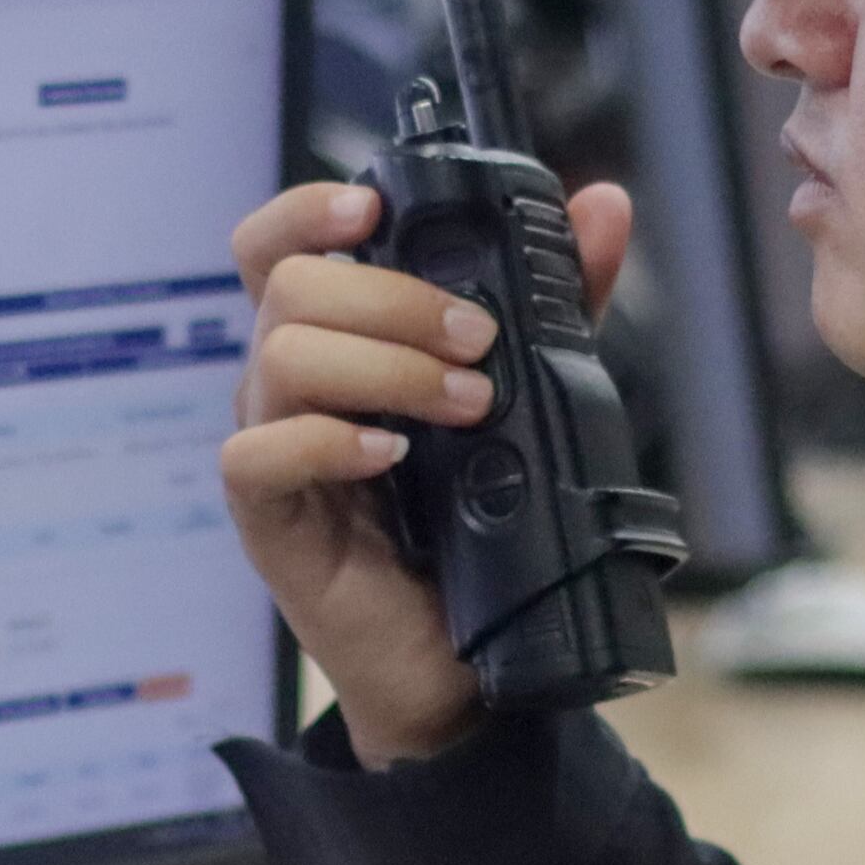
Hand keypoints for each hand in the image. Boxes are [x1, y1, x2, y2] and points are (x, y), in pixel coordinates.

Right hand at [218, 178, 630, 765]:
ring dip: (385, 368)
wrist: (465, 658)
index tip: (371, 208)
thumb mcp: (531, 392)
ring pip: (282, 357)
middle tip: (477, 345)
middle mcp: (288, 381)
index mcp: (335, 338)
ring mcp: (272, 445)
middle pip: (290, 287)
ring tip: (465, 407)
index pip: (277, 246)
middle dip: (394, 300)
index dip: (306, 211)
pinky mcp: (267, 516)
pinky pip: (260, 453)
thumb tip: (603, 207)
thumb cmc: (480, 518)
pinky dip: (330, 441)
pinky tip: (392, 456)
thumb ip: (559, 300)